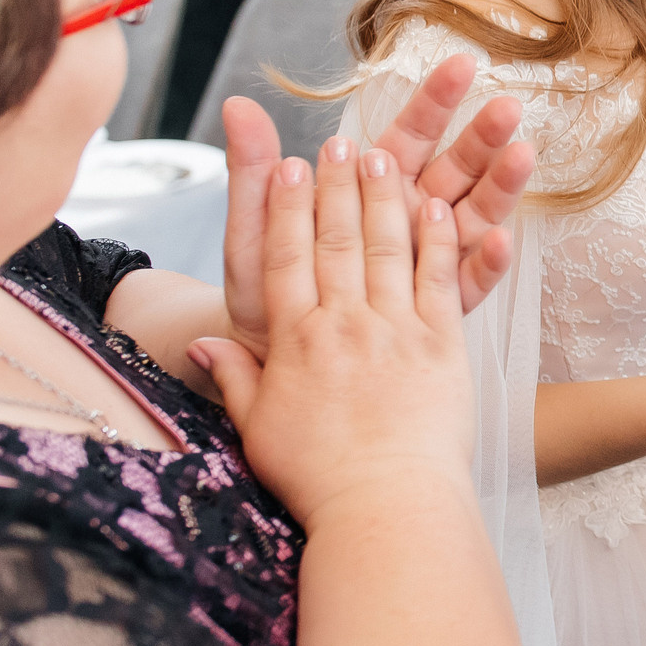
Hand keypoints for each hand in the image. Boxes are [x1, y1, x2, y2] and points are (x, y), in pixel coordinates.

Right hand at [192, 141, 478, 528]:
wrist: (385, 504)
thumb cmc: (317, 476)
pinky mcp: (443, 343)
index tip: (287, 167)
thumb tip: (202, 346)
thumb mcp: (258, 428)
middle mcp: (344, 325)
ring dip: (384, 197)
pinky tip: (438, 205)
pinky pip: (440, 278)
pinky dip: (439, 237)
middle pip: (336, 240)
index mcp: (295, 341)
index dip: (285, 208)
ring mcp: (397, 330)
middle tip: (336, 142)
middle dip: (334, 186)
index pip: (285, 258)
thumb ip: (234, 377)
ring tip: (382, 155)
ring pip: (388, 247)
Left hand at [220, 67, 533, 360]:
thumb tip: (236, 105)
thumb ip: (255, 170)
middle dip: (482, 136)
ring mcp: (427, 262)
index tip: (461, 64)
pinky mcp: (437, 309)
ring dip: (498, 187)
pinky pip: (466, 282)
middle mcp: (407, 220)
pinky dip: (486, 262)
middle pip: (453, 170)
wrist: (266, 359)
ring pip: (472, 218)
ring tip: (522, 157)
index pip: (409, 136)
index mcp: (369, 191)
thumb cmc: (262, 293)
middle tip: (507, 107)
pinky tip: (503, 241)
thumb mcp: (254, 229)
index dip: (434, 101)